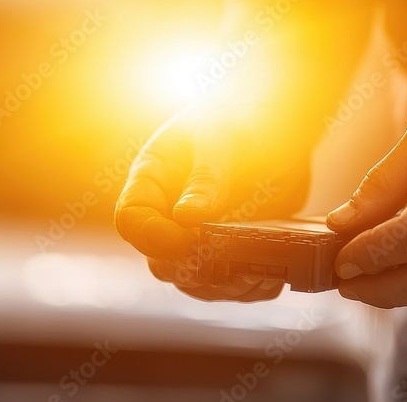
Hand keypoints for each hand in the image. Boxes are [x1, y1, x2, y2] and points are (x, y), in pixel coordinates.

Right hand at [114, 104, 311, 301]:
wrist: (274, 122)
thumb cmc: (237, 119)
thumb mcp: (219, 142)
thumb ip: (205, 181)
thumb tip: (186, 219)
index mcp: (152, 182)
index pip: (132, 221)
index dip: (153, 237)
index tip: (186, 239)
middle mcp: (169, 217)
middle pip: (162, 262)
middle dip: (191, 270)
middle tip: (224, 266)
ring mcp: (199, 238)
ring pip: (197, 281)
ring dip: (222, 286)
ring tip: (253, 275)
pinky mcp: (232, 250)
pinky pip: (232, 282)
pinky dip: (250, 286)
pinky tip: (272, 277)